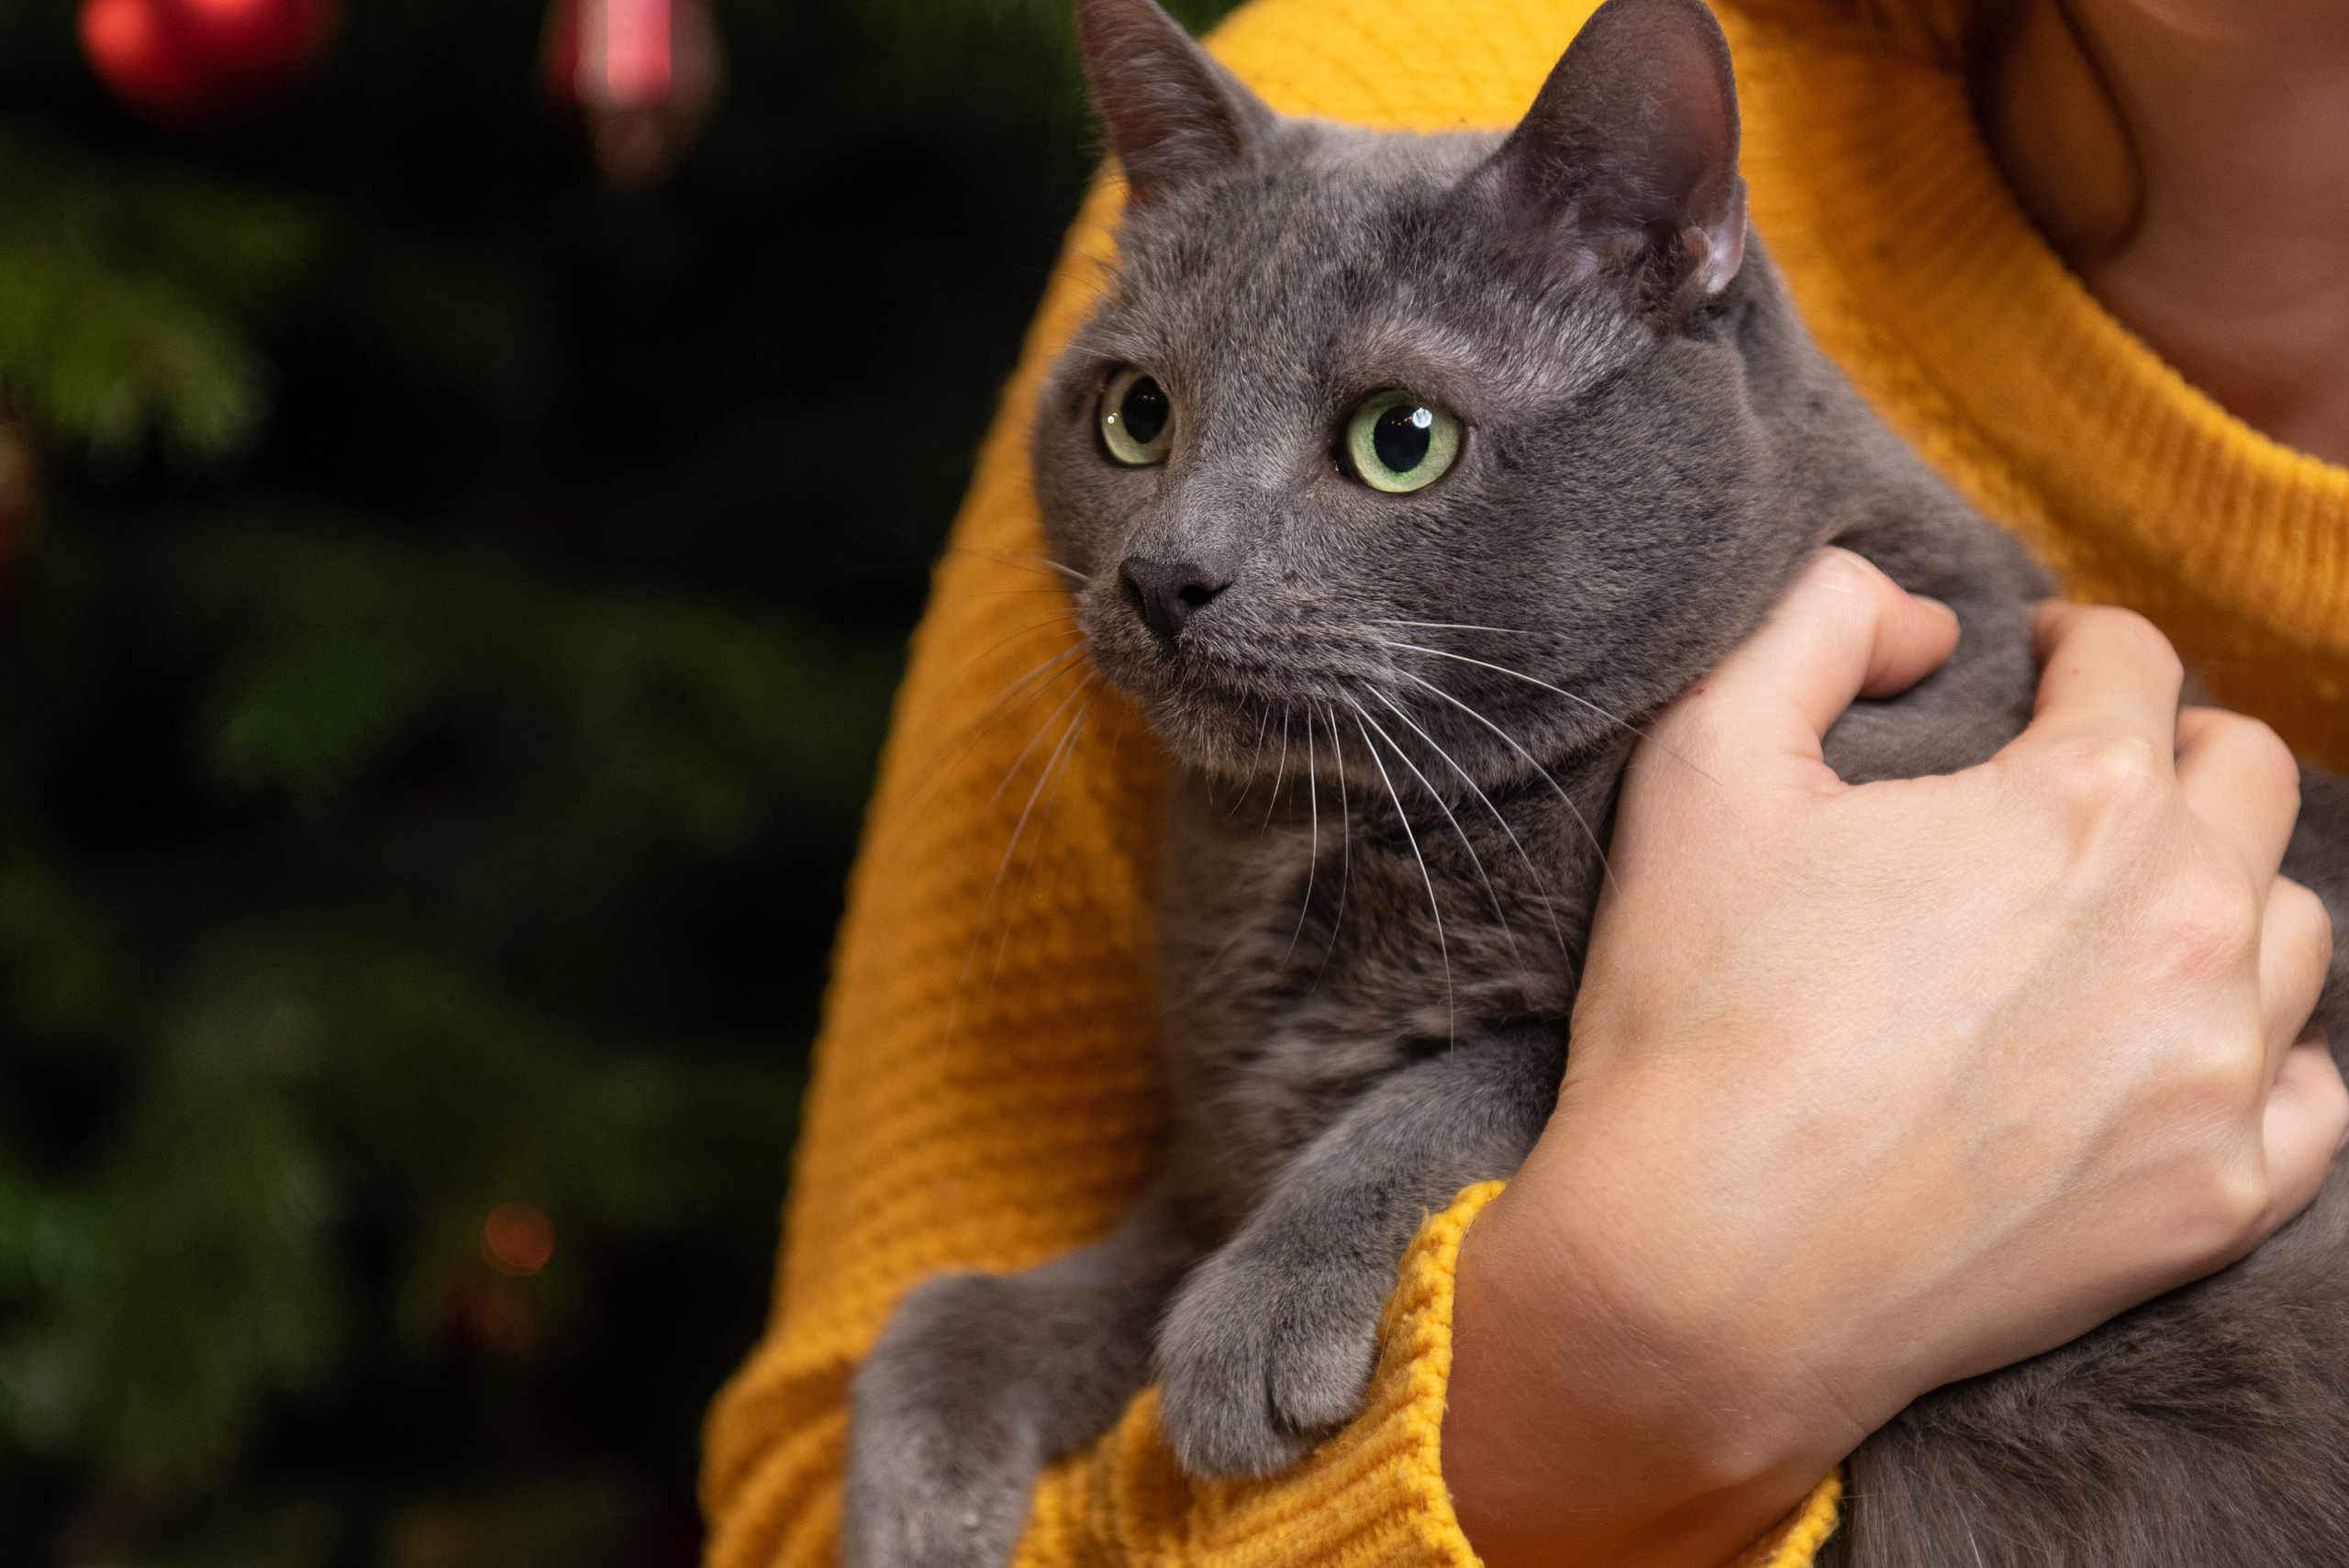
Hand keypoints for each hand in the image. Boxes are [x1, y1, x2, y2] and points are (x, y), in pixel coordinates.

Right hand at [1442, 549, 2343, 1567]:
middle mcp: (2186, 923)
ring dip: (2219, 889)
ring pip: (2292, 927)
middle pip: (2249, 778)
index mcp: (2080, 801)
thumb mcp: (1703, 761)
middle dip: (2171, 749)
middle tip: (2087, 777)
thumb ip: (1815, 624)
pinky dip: (2259, 1049)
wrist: (1708, 1271)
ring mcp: (2218, 1073)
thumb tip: (1926, 620)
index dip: (2077, 644)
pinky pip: (2313, 1092)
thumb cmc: (1696, 1012)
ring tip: (2124, 914)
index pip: (2136, 664)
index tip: (2037, 668)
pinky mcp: (2217, 1199)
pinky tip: (2174, 1047)